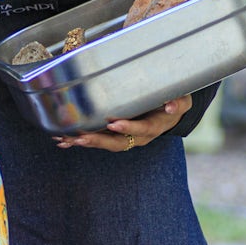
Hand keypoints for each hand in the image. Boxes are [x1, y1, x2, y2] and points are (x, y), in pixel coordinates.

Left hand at [53, 95, 192, 152]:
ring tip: (66, 141)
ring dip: (86, 142)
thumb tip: (171, 106)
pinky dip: (81, 141)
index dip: (128, 127)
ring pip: (105, 144)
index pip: (141, 129)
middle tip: (81, 138)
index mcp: (154, 127)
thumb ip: (178, 102)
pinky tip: (64, 140)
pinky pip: (99, 140)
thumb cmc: (175, 102)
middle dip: (98, 140)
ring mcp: (127, 138)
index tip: (113, 123)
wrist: (171, 111)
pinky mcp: (116, 135)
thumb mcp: (182, 100)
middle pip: (118, 143)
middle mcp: (139, 137)